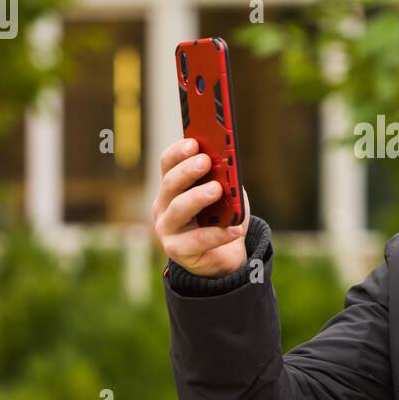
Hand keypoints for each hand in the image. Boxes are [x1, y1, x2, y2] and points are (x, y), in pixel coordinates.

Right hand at [152, 137, 251, 278]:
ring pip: (178, 209)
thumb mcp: (226, 195)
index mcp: (172, 187)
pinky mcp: (177, 250)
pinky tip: (235, 228)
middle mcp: (163, 205)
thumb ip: (224, 181)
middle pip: (170, 184)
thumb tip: (228, 167)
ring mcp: (167, 228)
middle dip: (187, 171)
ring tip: (217, 189)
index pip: (167, 164)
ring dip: (197, 197)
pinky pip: (198, 240)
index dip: (178, 152)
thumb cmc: (222, 218)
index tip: (194, 143)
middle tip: (205, 162)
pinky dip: (219, 234)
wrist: (225, 256)